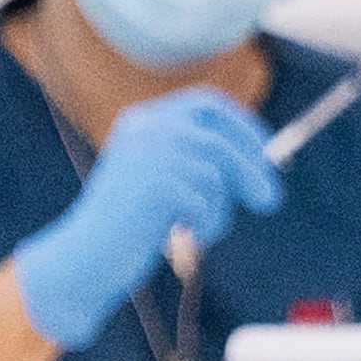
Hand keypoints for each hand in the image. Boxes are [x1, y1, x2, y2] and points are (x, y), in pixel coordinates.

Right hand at [9, 89, 282, 348]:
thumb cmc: (134, 225)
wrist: (89, 257)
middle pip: (220, 137)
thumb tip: (270, 161)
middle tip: (271, 201)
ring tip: (201, 228)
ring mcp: (146, 154)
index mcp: (144, 120)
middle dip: (252, 168)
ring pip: (217, 172)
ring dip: (221, 208)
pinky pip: (207, 201)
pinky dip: (208, 223)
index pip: (208, 103)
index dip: (245, 127)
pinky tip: (183, 235)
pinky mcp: (155, 184)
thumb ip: (206, 163)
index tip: (268, 154)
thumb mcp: (169, 181)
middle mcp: (144, 128)